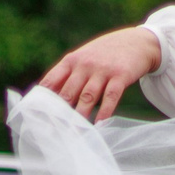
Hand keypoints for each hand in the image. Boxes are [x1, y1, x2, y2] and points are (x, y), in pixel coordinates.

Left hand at [39, 26, 161, 121]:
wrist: (137, 41)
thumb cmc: (105, 55)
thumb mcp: (83, 58)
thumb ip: (68, 76)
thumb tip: (49, 100)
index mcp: (71, 61)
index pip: (51, 81)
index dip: (42, 99)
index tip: (36, 116)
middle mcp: (85, 64)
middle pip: (68, 92)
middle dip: (60, 113)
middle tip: (54, 132)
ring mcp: (103, 70)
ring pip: (87, 96)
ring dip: (80, 116)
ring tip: (74, 132)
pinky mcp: (121, 75)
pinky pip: (110, 96)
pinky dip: (105, 111)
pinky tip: (99, 124)